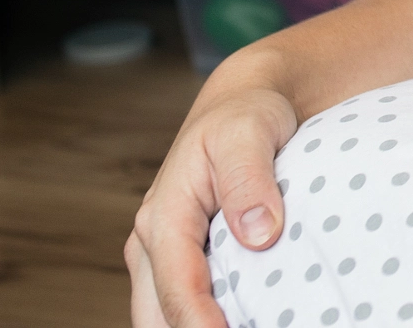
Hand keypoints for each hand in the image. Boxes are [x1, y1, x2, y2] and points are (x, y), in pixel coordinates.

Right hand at [127, 79, 298, 327]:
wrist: (241, 106)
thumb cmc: (246, 116)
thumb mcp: (248, 133)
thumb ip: (250, 182)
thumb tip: (259, 235)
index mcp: (163, 216)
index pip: (178, 287)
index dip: (200, 324)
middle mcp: (152, 242)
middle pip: (160, 316)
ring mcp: (162, 256)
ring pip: (164, 317)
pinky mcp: (180, 262)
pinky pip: (181, 306)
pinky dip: (201, 322)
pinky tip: (243, 321)